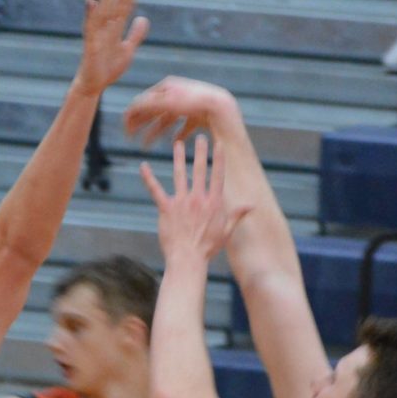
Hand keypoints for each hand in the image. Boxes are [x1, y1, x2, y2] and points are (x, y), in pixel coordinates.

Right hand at [73, 0, 149, 97]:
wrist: (93, 86)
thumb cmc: (108, 69)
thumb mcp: (127, 50)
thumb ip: (136, 34)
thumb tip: (143, 17)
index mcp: (116, 29)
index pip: (127, 6)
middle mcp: (107, 29)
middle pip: (117, 5)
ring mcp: (98, 36)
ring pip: (103, 13)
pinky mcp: (90, 47)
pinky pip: (90, 30)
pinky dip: (90, 16)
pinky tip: (91, 2)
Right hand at [124, 76, 238, 147]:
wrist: (221, 107)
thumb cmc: (193, 103)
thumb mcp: (166, 102)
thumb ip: (145, 105)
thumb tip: (128, 111)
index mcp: (166, 86)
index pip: (143, 101)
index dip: (132, 116)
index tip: (126, 133)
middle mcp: (176, 93)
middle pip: (152, 111)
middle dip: (140, 125)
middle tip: (130, 139)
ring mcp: (188, 104)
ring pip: (165, 120)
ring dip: (154, 133)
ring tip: (146, 147)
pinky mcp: (198, 115)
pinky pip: (183, 127)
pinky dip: (176, 135)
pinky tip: (174, 144)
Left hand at [140, 135, 251, 265]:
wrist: (188, 259)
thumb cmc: (207, 248)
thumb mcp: (226, 231)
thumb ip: (237, 215)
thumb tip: (252, 205)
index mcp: (214, 203)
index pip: (218, 176)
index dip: (219, 158)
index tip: (218, 144)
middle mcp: (198, 199)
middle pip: (200, 170)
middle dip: (200, 152)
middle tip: (199, 137)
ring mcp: (182, 203)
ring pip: (180, 174)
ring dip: (179, 158)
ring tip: (177, 144)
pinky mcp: (166, 208)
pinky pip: (156, 189)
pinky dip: (149, 177)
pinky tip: (143, 166)